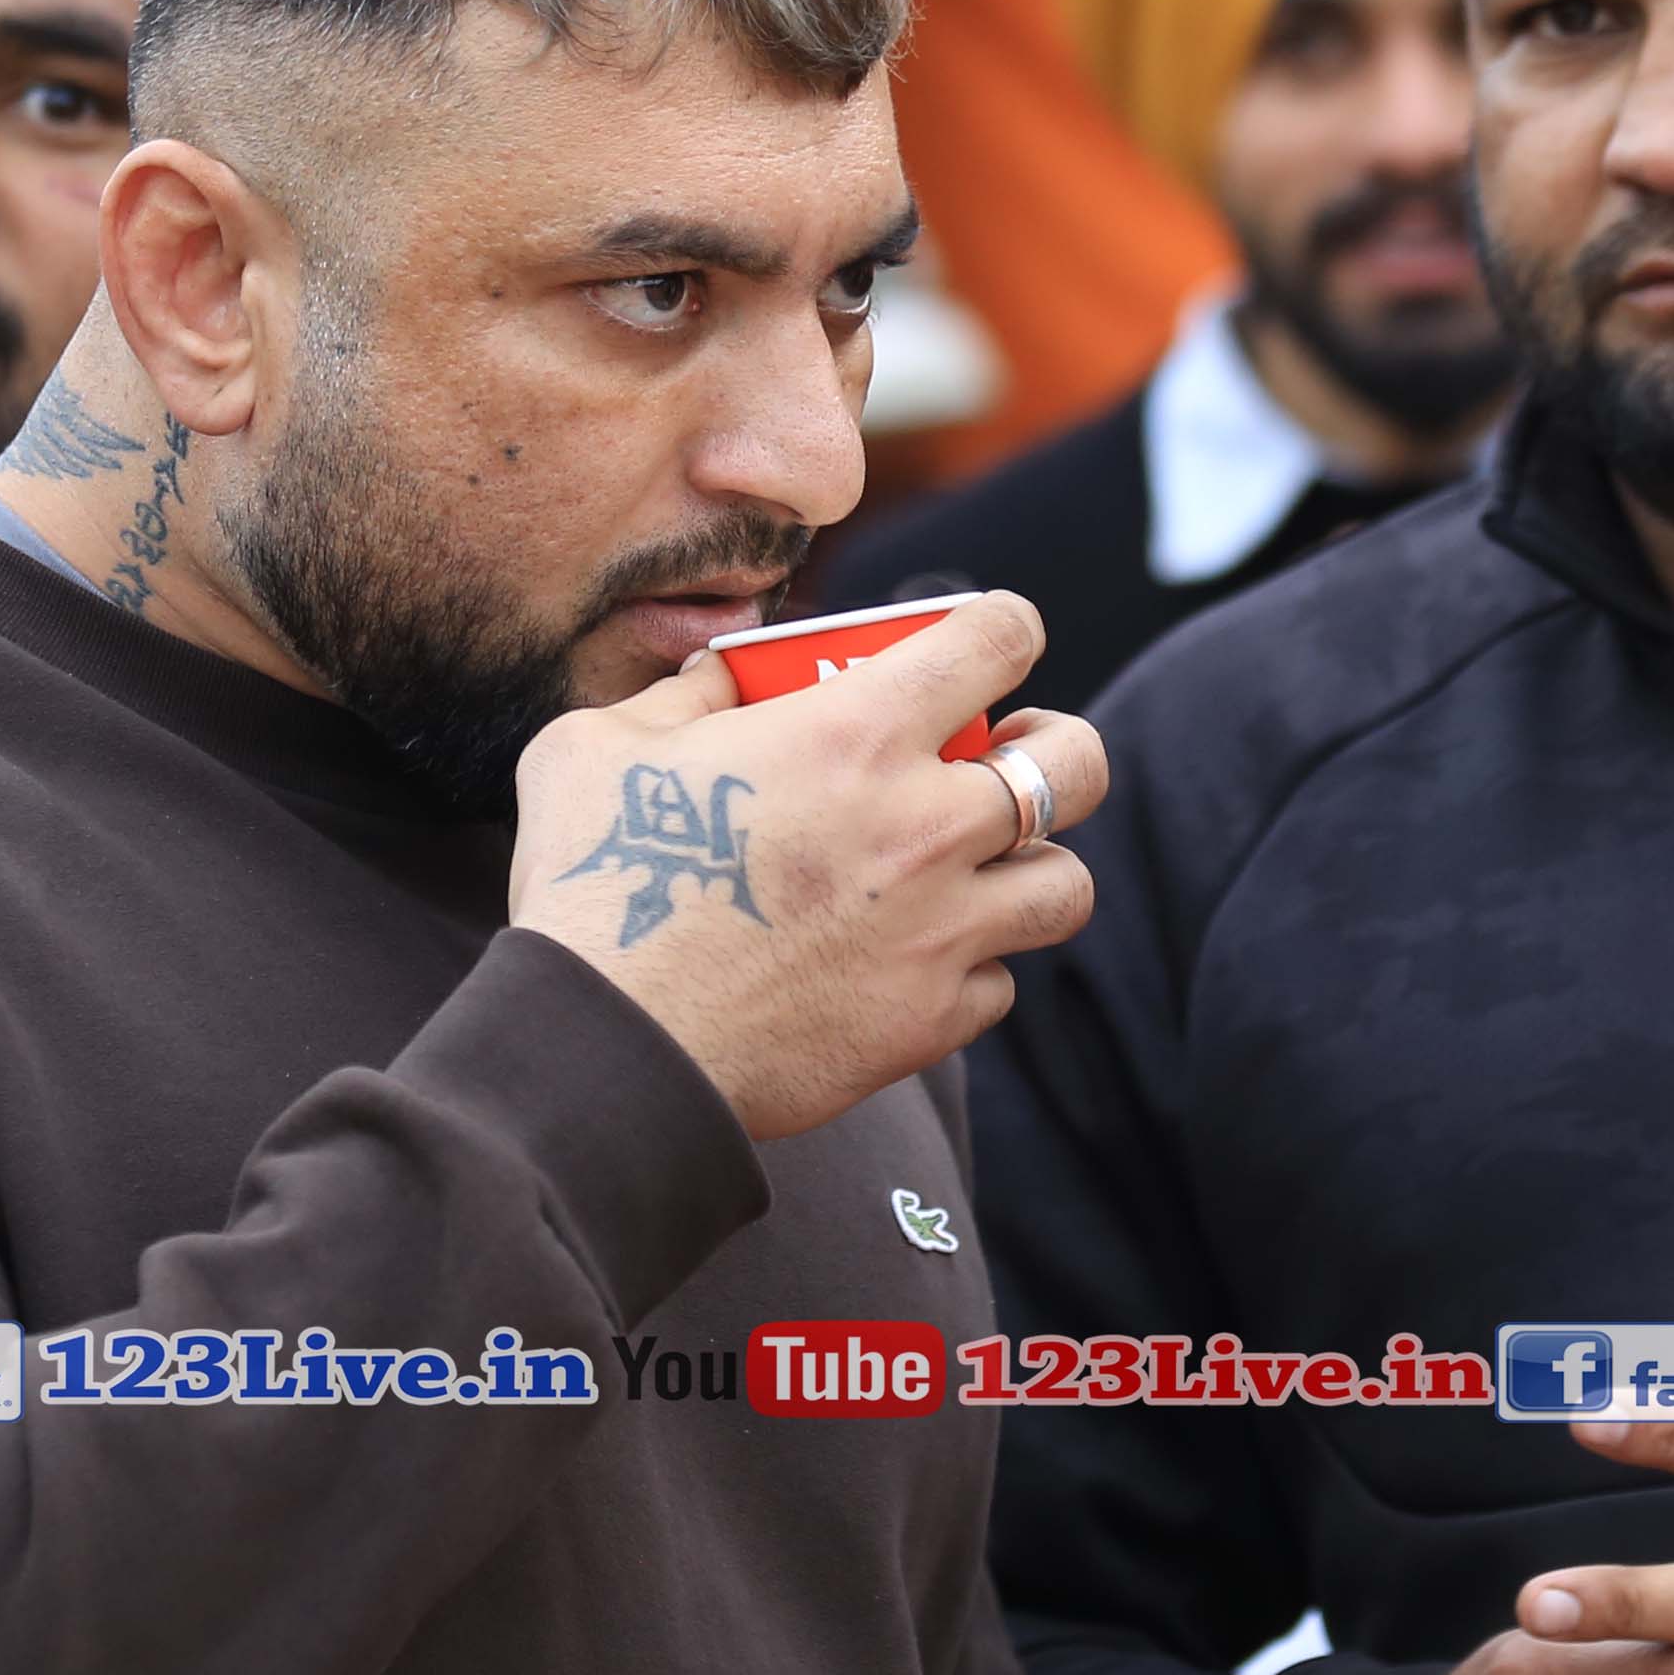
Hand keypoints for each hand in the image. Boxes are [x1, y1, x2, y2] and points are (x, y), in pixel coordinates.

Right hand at [504, 591, 1094, 1141]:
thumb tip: (724, 675)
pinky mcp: (929, 1019)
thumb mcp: (600, 745)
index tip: (989, 644)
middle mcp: (925, 824)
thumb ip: (683, 695)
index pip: (998, 638)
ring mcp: (940, 928)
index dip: (1004, 628)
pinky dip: (968, 970)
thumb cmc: (597, 884)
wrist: (610, 1045)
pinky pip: (999, 985)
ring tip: (981, 872)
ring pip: (1066, 886)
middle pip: (1076, 766)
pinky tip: (913, 962)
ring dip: (1031, 871)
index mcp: (856, 731)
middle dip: (1058, 749)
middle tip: (1011, 759)